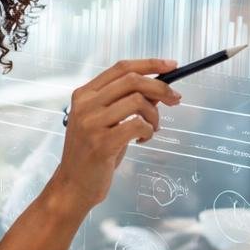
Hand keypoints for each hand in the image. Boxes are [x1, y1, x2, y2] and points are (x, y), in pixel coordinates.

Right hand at [49, 59, 181, 213]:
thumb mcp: (106, 121)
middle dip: (161, 88)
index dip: (150, 64)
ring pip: (138, 101)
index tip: (172, 65)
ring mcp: (91, 123)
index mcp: (85, 94)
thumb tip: (159, 88)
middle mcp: (85, 104)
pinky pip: (138, 125)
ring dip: (154, 115)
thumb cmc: (93, 153)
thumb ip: (127, 102)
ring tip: (152, 129)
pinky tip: (142, 140)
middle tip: (175, 99)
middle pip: (133, 80)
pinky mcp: (101, 143)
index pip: (121, 68)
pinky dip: (148, 131)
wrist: (73, 185)